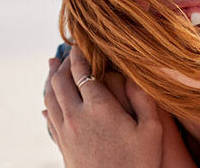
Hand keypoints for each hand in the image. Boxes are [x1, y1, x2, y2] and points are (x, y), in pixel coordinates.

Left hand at [43, 47, 168, 167]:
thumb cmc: (139, 162)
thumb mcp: (151, 129)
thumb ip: (142, 98)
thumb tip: (133, 75)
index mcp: (99, 108)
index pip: (82, 73)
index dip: (80, 55)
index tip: (81, 43)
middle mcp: (76, 117)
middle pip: (60, 82)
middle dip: (62, 64)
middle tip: (66, 52)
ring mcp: (65, 132)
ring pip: (49, 98)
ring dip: (50, 80)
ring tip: (52, 67)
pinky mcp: (62, 145)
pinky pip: (49, 118)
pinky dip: (47, 103)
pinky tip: (47, 102)